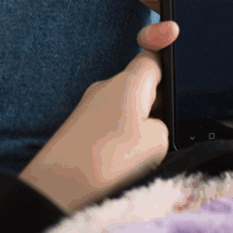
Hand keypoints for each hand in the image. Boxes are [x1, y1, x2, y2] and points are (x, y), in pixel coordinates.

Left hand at [17, 0, 182, 213]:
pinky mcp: (82, 133)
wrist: (52, 193)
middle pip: (144, 77)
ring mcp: (92, 108)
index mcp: (130, 81)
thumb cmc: (105, 162)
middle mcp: (108, 86)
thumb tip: (157, 126)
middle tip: (170, 108)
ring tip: (151, 147)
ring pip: (131, 102)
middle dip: (160, 88)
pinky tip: (132, 157)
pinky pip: (116, 124)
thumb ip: (166, 125)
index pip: (156, 52)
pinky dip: (129, 134)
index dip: (170, 46)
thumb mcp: (157, 142)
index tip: (180, 40)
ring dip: (145, 117)